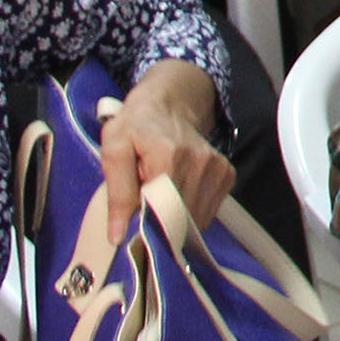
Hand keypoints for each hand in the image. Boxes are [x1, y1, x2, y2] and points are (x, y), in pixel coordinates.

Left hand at [92, 89, 235, 231]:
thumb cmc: (136, 127)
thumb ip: (117, 194)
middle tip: (145, 209)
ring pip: (196, 220)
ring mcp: (217, 169)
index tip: (137, 235)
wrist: (170, 104)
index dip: (148, 228)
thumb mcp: (113, 150)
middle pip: (180, 219)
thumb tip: (117, 236)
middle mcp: (200, 163)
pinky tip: (178, 192)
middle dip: (160, 224)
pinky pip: (208, 212)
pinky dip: (190, 212)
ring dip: (176, 218)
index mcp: (168, 155)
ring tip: (162, 196)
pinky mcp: (226, 174)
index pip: (162, 212)